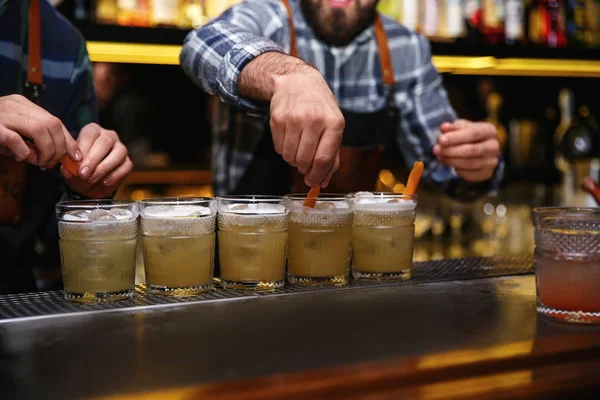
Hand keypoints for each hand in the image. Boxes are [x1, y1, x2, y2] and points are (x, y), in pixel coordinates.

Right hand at [0, 94, 80, 165]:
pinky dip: (24, 152)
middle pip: (52, 124)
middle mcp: (16, 106)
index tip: (76, 156)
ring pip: (39, 129)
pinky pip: (15, 139)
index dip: (69, 140)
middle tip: (52, 162)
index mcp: (23, 104)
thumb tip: (58, 157)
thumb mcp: (17, 132)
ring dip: (45, 151)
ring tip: (39, 162)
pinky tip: (20, 158)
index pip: (55, 121)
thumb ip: (36, 140)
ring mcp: (4, 115)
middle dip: (59, 147)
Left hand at [61, 123, 132, 198]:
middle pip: (105, 142)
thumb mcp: (69, 168)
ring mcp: (121, 148)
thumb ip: (68, 167)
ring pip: (118, 153)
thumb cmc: (79, 168)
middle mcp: (109, 136)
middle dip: (93, 159)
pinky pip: (126, 166)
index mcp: (93, 131)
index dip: (83, 148)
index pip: (90, 134)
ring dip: (104, 168)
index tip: (76, 163)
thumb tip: (67, 171)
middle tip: (83, 174)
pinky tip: (104, 182)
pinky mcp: (128, 161)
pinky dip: (115, 175)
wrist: (89, 182)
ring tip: (91, 180)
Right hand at [269, 67, 343, 187]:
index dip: (317, 175)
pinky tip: (289, 138)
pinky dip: (283, 150)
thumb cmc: (320, 107)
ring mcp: (294, 119)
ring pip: (289, 157)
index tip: (313, 182)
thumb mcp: (334, 126)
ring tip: (298, 148)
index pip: (323, 158)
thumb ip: (332, 155)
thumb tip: (323, 181)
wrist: (297, 81)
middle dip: (303, 168)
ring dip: (292, 160)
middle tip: (304, 165)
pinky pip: (278, 148)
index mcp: (334, 123)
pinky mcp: (277, 119)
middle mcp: (314, 120)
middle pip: (304, 160)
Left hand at [433, 119, 499, 182]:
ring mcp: (492, 161)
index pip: (473, 133)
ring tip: (439, 157)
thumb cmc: (468, 135)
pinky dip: (457, 170)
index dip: (456, 137)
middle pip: (471, 150)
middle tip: (436, 150)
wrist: (480, 149)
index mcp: (489, 130)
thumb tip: (444, 128)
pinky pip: (469, 174)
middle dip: (451, 151)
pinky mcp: (487, 173)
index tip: (441, 139)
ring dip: (451, 161)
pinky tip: (450, 164)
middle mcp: (494, 146)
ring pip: (469, 163)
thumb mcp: (461, 127)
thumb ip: (452, 127)